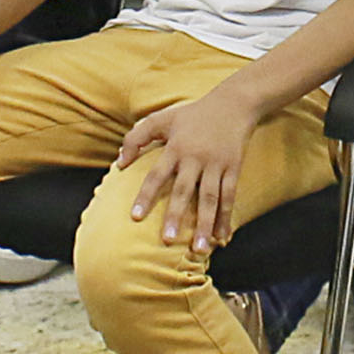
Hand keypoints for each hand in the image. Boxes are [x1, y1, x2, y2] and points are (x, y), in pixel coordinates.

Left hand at [119, 85, 261, 246]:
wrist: (234, 103)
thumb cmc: (193, 114)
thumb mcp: (162, 118)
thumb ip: (136, 137)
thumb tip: (119, 163)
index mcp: (176, 147)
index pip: (157, 175)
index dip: (146, 196)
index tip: (135, 217)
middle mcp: (196, 158)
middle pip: (184, 191)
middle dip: (175, 215)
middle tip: (167, 239)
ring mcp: (216, 165)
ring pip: (210, 199)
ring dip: (204, 224)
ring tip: (198, 250)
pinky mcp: (233, 168)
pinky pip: (229, 197)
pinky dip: (225, 218)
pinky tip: (221, 238)